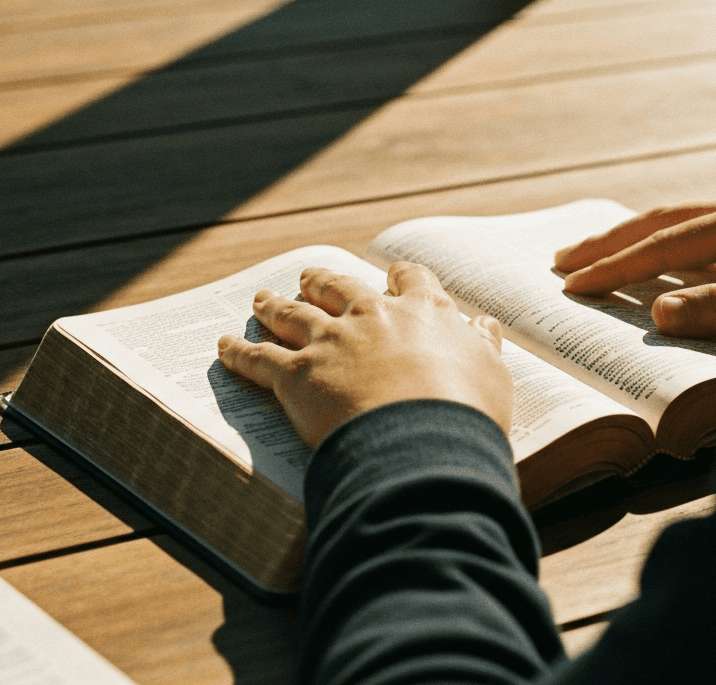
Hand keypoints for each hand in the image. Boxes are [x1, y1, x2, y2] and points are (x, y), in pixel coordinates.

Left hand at [218, 262, 512, 448]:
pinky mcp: (296, 376)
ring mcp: (331, 342)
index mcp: (424, 312)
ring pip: (294, 315)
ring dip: (274, 306)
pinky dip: (238, 354)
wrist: (423, 441)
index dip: (401, 276)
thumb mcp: (491, 373)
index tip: (394, 275)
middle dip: (323, 281)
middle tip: (309, 277)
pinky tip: (224, 347)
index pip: (412, 280)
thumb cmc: (466, 412)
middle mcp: (372, 316)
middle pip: (340, 287)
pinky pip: (259, 360)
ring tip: (261, 300)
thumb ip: (483, 346)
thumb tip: (483, 325)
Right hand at [554, 194, 715, 335]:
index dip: (616, 266)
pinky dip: (673, 247)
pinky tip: (666, 263)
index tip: (571, 285)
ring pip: (685, 224)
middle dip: (611, 241)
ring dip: (638, 241)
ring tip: (598, 255)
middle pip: (664, 221)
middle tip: (561, 261)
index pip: (666, 243)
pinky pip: (710, 236)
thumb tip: (658, 314)